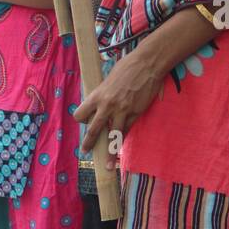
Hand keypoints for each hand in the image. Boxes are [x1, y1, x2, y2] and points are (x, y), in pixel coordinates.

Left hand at [75, 49, 164, 164]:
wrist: (147, 64)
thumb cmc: (127, 67)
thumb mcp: (108, 79)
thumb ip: (103, 93)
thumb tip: (101, 102)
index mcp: (97, 95)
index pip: (81, 114)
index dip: (82, 118)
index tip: (84, 120)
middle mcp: (107, 106)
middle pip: (94, 130)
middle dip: (89, 143)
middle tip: (86, 151)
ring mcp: (123, 111)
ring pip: (114, 137)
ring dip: (110, 152)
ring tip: (108, 164)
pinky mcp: (136, 113)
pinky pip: (128, 129)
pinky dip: (124, 137)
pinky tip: (122, 145)